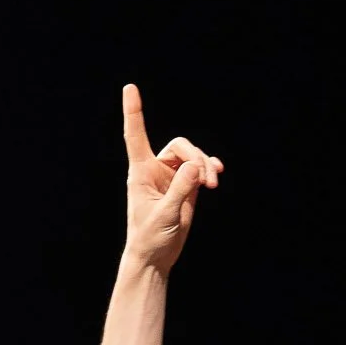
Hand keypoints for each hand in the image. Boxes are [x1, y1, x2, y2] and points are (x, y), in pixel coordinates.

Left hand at [121, 84, 221, 274]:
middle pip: (180, 146)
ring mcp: (171, 177)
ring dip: (205, 165)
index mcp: (140, 172)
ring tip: (213, 183)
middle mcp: (154, 170)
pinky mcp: (185, 187)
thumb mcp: (165, 214)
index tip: (129, 88)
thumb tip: (196, 167)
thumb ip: (180, 190)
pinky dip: (209, 169)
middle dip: (196, 158)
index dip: (133, 112)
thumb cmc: (150, 237)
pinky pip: (199, 169)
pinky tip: (216, 175)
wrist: (156, 257)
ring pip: (192, 156)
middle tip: (206, 180)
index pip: (135, 136)